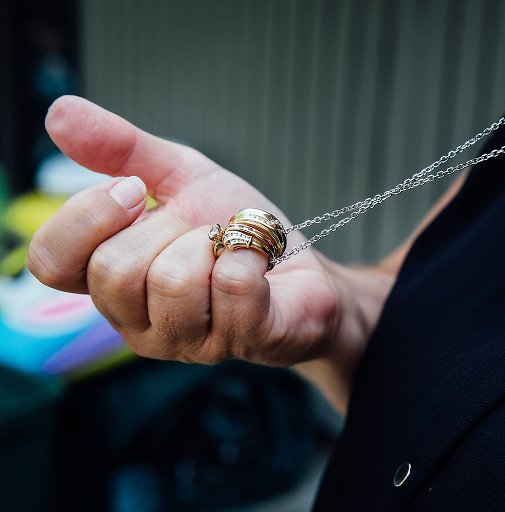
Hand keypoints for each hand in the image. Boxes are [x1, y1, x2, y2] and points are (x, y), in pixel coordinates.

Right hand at [29, 96, 345, 371]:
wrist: (301, 260)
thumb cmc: (232, 226)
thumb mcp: (179, 176)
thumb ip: (122, 149)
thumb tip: (59, 111)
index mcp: (110, 281)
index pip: (51, 263)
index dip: (87, 217)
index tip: (135, 189)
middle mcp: (138, 321)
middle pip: (114, 271)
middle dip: (168, 229)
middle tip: (200, 229)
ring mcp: (189, 340)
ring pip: (173, 283)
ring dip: (212, 243)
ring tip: (229, 246)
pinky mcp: (245, 340)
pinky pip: (233, 285)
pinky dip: (253, 252)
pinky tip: (259, 262)